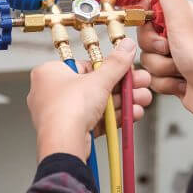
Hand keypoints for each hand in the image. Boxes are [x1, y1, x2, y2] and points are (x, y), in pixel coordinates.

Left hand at [27, 38, 151, 161]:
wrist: (63, 146)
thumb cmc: (68, 109)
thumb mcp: (98, 80)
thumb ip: (116, 63)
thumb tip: (126, 46)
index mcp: (50, 73)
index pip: (86, 65)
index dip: (110, 68)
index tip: (127, 68)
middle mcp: (52, 92)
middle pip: (95, 85)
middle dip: (123, 86)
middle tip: (141, 83)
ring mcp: (61, 113)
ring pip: (98, 104)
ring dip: (123, 102)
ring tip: (142, 99)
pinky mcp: (71, 131)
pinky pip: (96, 119)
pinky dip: (115, 116)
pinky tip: (133, 113)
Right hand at [138, 0, 192, 130]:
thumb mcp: (183, 22)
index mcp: (182, 15)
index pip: (148, 10)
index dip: (146, 22)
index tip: (155, 28)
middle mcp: (178, 33)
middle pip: (144, 36)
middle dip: (155, 49)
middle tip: (171, 50)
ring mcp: (175, 54)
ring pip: (147, 58)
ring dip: (161, 67)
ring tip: (180, 69)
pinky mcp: (172, 74)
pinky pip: (153, 76)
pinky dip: (165, 82)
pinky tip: (181, 82)